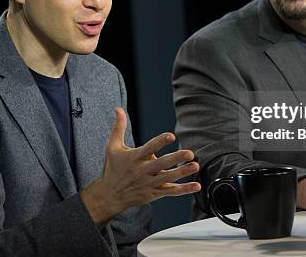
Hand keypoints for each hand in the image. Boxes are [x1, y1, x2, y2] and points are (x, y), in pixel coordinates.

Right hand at [81, 107, 200, 226]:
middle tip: (190, 153)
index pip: (149, 148)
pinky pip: (171, 192)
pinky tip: (196, 186)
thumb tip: (118, 109)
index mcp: (135, 157)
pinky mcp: (154, 193)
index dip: (160, 142)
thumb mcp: (112, 147)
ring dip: (183, 172)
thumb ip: (119, 127)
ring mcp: (149, 183)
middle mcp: (143, 170)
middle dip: (176, 158)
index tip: (171, 136)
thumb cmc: (112, 169)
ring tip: (196, 166)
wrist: (109, 196)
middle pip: (162, 164)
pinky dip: (184, 190)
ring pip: (168, 178)